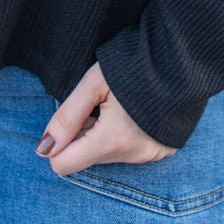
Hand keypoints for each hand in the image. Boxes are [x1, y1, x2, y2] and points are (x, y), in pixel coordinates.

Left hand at [34, 62, 176, 176]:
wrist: (180, 58)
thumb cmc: (132, 64)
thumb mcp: (93, 82)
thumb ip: (66, 117)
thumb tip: (43, 149)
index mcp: (112, 140)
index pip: (64, 166)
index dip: (58, 143)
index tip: (70, 116)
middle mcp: (132, 155)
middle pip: (86, 158)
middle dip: (82, 134)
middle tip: (97, 103)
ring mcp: (149, 155)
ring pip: (106, 155)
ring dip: (101, 134)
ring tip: (116, 104)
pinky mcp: (161, 151)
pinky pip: (127, 152)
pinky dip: (120, 136)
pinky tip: (130, 111)